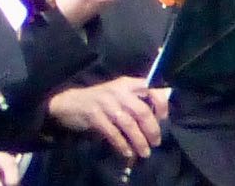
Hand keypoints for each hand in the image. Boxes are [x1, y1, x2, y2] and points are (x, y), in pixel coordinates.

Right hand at [47, 75, 168, 158]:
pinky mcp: (94, 116)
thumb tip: (158, 116)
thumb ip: (137, 100)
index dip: (161, 104)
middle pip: (141, 110)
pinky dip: (121, 144)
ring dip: (138, 140)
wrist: (70, 102)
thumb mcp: (120, 93)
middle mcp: (120, 91)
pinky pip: (112, 132)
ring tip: (145, 152)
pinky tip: (127, 152)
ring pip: (128, 124)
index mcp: (129, 83)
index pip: (152, 88)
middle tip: (156, 142)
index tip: (164, 119)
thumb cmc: (101, 99)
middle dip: (152, 128)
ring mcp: (106, 103)